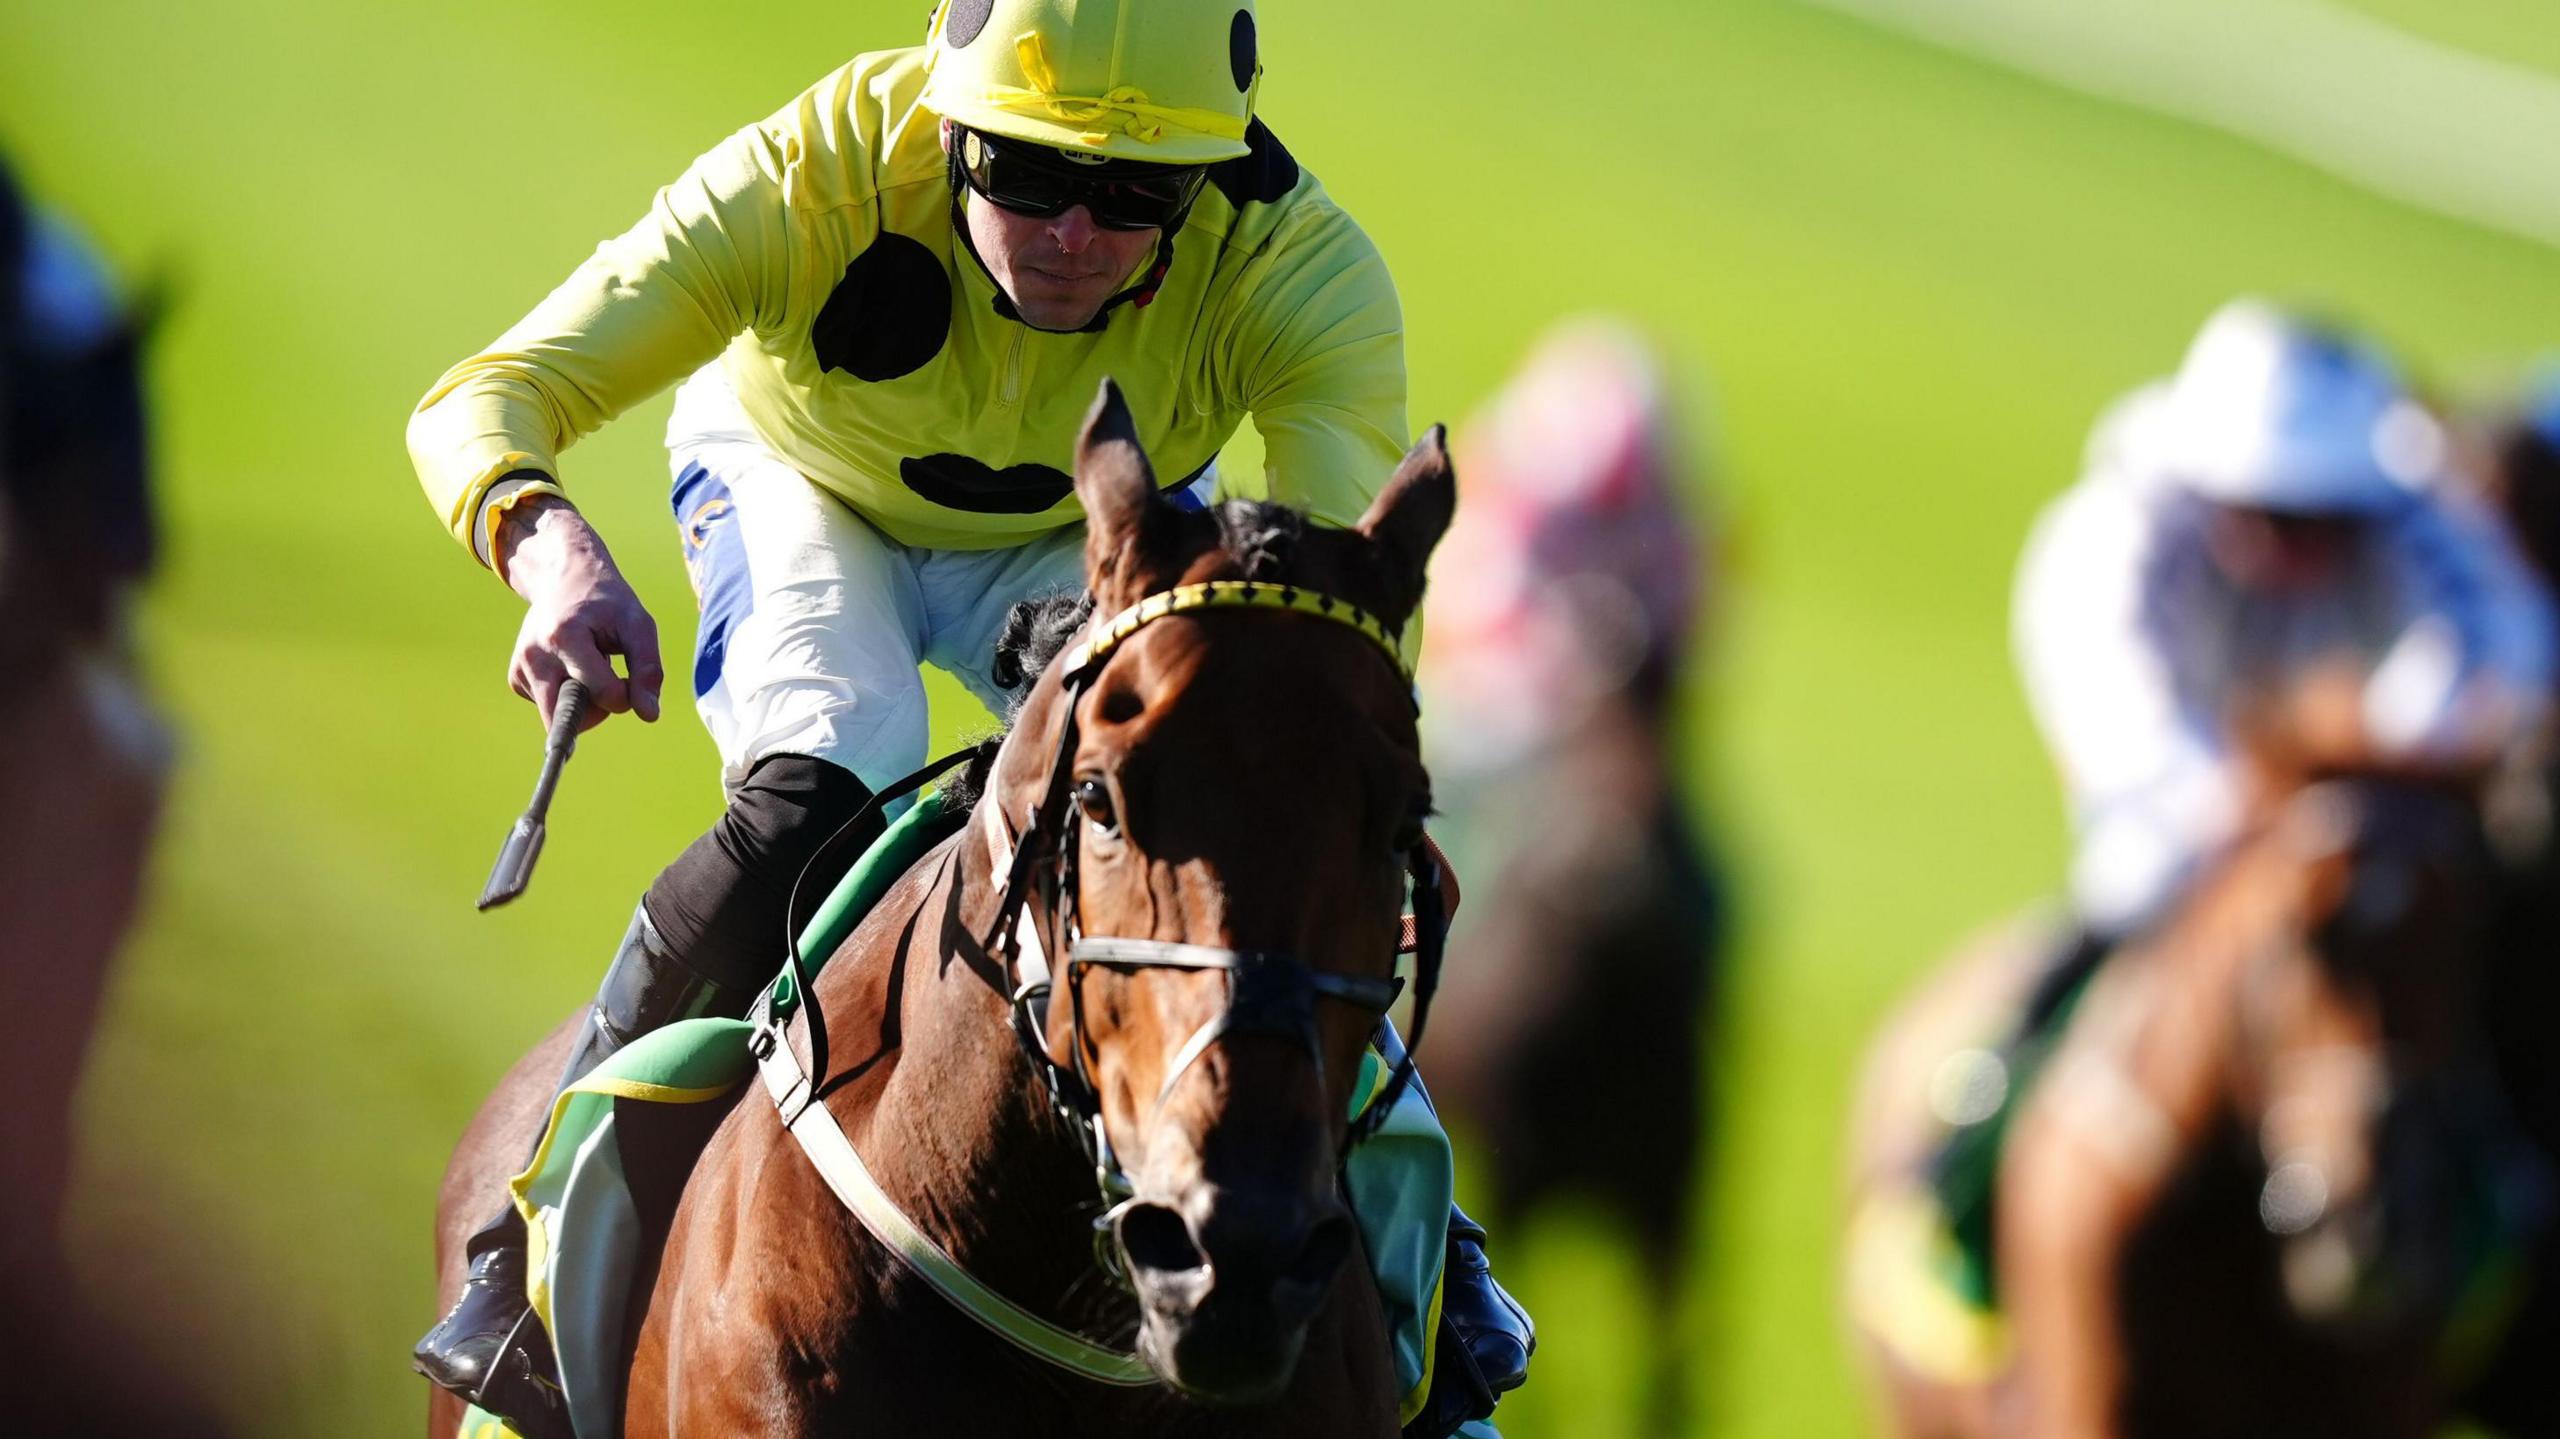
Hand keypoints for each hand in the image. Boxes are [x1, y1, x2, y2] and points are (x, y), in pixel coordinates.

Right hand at [494, 494, 663, 733]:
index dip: (626, 693)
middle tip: (606, 676)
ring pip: (558, 717)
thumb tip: (649, 716)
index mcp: (565, 637)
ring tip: (587, 663)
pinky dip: (566, 696)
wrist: (564, 579)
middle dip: (597, 710)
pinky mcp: (515, 678)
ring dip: (582, 701)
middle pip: (569, 718)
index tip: (627, 673)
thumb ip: (647, 670)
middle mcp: (534, 655)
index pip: (605, 695)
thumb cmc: (607, 604)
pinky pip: (548, 708)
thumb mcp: (638, 625)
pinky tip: (569, 666)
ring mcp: (520, 667)